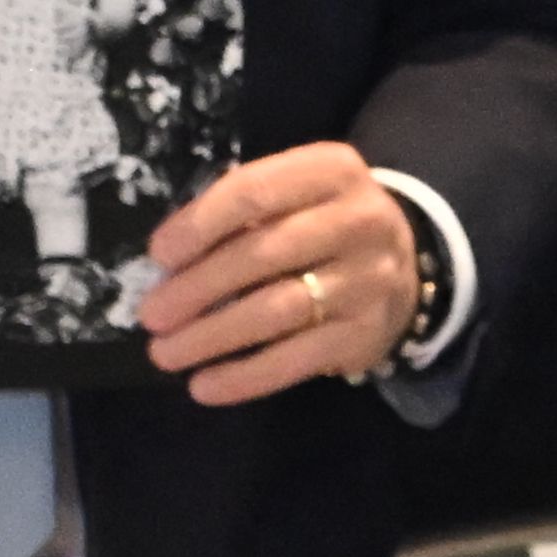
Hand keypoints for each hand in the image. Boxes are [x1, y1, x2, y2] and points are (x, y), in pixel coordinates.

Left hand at [141, 140, 421, 402]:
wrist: (405, 260)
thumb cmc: (323, 219)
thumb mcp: (295, 192)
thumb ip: (242, 211)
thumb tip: (169, 261)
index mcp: (332, 171)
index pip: (254, 192)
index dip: (200, 224)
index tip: (158, 255)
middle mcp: (358, 221)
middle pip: (262, 255)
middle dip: (197, 288)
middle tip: (151, 314)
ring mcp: (367, 281)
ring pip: (276, 311)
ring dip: (211, 337)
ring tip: (165, 353)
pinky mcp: (364, 334)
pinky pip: (295, 360)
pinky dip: (244, 376)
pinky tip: (204, 386)